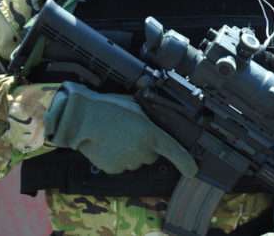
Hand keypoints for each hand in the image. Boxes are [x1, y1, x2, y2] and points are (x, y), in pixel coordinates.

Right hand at [44, 81, 197, 175]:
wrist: (82, 119)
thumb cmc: (108, 107)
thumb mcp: (134, 103)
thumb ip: (149, 112)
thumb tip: (156, 112)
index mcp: (151, 134)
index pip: (176, 151)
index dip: (186, 163)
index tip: (192, 170)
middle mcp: (143, 151)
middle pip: (151, 154)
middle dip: (145, 146)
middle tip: (131, 132)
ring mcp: (128, 162)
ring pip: (135, 160)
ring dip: (130, 152)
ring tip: (116, 136)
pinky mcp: (113, 169)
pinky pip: (120, 165)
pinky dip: (116, 158)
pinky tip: (107, 144)